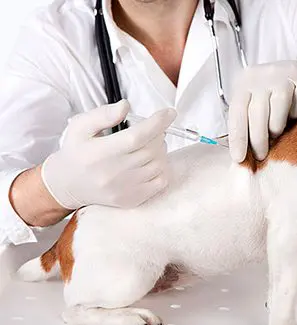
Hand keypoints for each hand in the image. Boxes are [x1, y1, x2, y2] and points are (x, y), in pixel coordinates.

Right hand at [41, 99, 175, 209]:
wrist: (68, 184)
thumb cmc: (78, 151)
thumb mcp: (81, 126)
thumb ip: (103, 114)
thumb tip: (125, 105)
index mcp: (101, 153)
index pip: (137, 136)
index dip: (157, 123)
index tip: (170, 113)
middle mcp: (113, 174)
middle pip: (151, 149)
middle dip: (158, 134)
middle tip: (152, 129)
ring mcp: (124, 189)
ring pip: (159, 164)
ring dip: (160, 150)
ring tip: (148, 145)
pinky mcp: (132, 199)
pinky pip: (161, 181)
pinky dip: (162, 168)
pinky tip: (151, 161)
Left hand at [228, 60, 296, 161]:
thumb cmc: (275, 95)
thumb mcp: (256, 102)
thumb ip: (248, 121)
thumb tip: (242, 153)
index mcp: (244, 82)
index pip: (237, 111)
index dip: (237, 137)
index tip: (239, 158)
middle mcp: (262, 75)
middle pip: (256, 111)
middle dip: (258, 139)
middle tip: (261, 156)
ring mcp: (284, 74)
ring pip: (277, 107)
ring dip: (277, 126)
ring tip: (277, 133)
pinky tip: (295, 114)